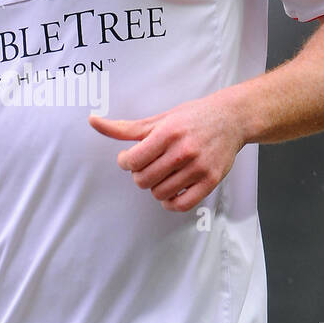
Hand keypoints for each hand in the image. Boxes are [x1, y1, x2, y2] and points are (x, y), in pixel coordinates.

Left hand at [88, 92, 244, 211]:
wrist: (231, 118)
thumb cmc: (191, 118)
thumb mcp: (158, 119)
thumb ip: (124, 128)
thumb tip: (93, 121)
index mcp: (167, 133)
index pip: (132, 160)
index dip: (125, 162)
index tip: (130, 158)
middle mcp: (183, 151)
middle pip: (143, 180)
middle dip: (139, 175)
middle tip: (147, 166)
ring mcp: (198, 168)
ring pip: (160, 193)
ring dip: (155, 187)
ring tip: (161, 175)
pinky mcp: (210, 181)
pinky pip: (182, 205)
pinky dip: (170, 203)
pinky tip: (170, 192)